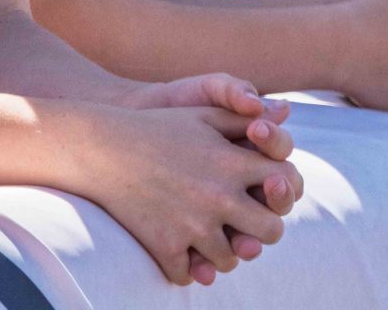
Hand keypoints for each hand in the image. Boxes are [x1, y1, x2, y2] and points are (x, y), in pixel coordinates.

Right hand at [84, 103, 303, 286]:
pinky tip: (180, 251)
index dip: (283, 187)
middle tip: (248, 225)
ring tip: (209, 237)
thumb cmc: (155, 127)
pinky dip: (186, 267)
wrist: (100, 147)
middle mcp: (219, 196)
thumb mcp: (201, 113)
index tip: (269, 190)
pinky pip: (189, 274)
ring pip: (231, 260)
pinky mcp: (166, 246)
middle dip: (263, 229)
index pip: (287, 183)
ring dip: (223, 251)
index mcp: (232, 163)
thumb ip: (243, 118)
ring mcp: (193, 225)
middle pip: (271, 232)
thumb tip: (285, 114)